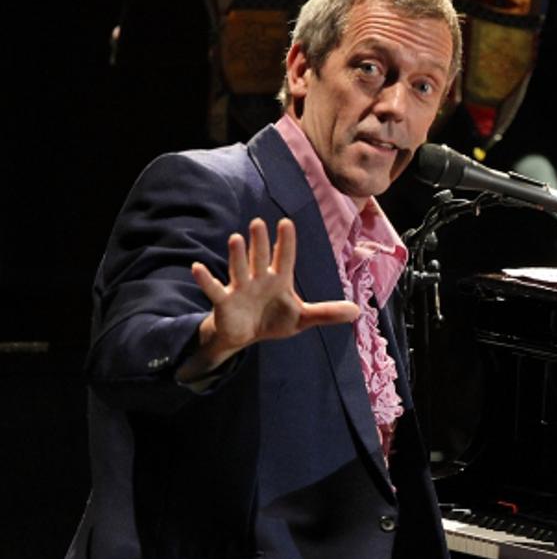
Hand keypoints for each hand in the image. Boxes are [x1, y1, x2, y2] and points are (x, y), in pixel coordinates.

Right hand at [179, 218, 359, 379]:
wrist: (247, 335)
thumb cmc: (274, 320)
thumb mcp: (303, 318)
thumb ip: (327, 313)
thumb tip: (357, 310)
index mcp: (279, 279)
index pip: (284, 257)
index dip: (285, 242)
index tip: (286, 223)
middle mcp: (258, 278)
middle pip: (260, 257)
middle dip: (260, 242)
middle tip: (259, 222)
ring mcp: (240, 288)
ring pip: (238, 269)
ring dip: (237, 255)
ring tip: (236, 238)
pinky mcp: (224, 302)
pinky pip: (214, 289)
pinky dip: (206, 280)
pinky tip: (197, 268)